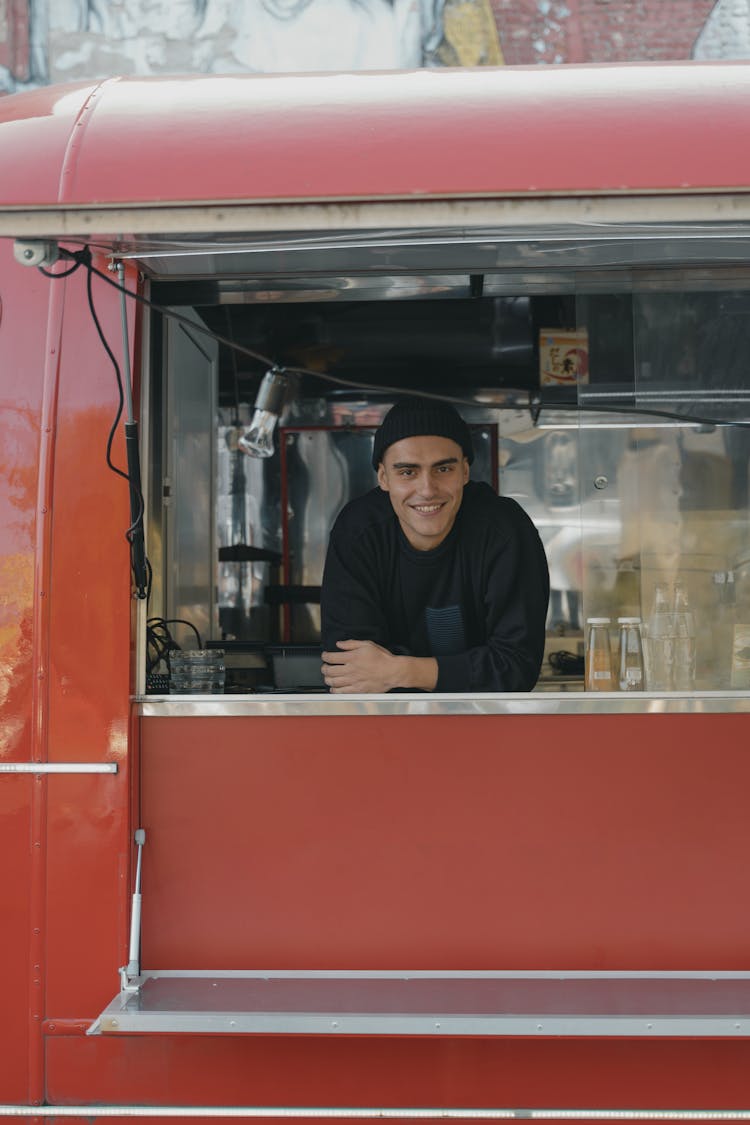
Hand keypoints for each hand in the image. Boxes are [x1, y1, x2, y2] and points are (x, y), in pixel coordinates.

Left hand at [321, 641, 437, 692]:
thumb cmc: (383, 658)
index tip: (325, 656)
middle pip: (329, 670)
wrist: (393, 671)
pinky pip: (342, 692)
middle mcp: (351, 670)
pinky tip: (334, 688)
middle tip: (324, 667)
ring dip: (327, 679)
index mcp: (352, 657)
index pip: (331, 657)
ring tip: (328, 677)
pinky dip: (335, 690)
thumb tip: (340, 644)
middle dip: (324, 668)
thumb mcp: (367, 644)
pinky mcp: (358, 690)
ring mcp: (353, 681)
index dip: (325, 656)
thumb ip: (351, 644)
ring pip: (333, 682)